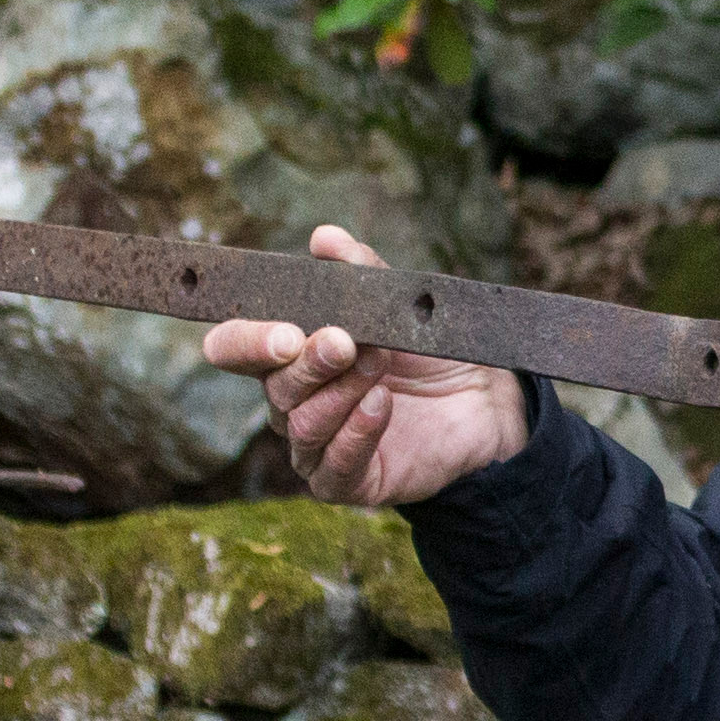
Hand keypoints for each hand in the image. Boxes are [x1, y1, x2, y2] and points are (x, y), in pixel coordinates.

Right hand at [198, 227, 529, 507]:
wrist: (483, 402)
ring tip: (378, 366)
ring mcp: (318, 446)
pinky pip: (334, 467)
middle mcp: (294, 403)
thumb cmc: (428, 353)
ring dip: (339, 392)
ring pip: (302, 425)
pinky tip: (381, 405)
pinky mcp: (350, 482)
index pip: (236, 350)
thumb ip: (362, 273)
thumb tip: (325, 238)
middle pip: (275, 387)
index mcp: (290, 356)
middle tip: (344, 342)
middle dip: (308, 362)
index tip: (285, 331)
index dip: (245, 341)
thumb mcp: (398, 305)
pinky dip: (356, 433)